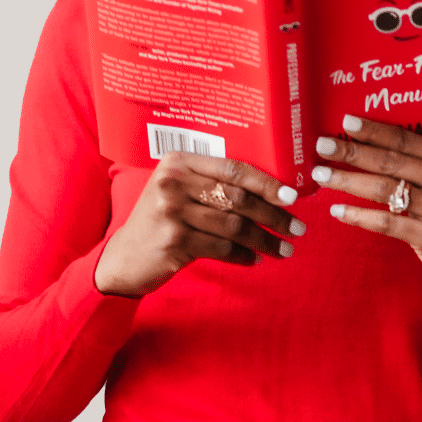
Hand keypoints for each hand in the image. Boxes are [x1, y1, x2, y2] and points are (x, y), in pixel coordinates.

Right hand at [93, 152, 304, 297]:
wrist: (124, 258)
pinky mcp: (173, 242)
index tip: (293, 197)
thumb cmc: (160, 222)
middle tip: (297, 228)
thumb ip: (211, 184)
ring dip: (264, 240)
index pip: (233, 168)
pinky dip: (243, 256)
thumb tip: (271, 191)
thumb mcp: (177, 192)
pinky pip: (221, 249)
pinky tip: (255, 259)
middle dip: (274, 215)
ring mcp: (171, 212)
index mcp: (177, 162)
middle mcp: (172, 183)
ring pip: (233, 226)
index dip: (267, 182)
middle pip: (237, 197)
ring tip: (284, 249)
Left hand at [313, 115, 421, 296]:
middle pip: (391, 161)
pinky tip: (337, 210)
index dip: (374, 130)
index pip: (408, 139)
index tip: (345, 121)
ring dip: (347, 181)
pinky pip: (386, 222)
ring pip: (384, 189)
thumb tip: (372, 142)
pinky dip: (358, 215)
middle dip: (352, 152)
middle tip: (321, 145)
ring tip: (320, 175)